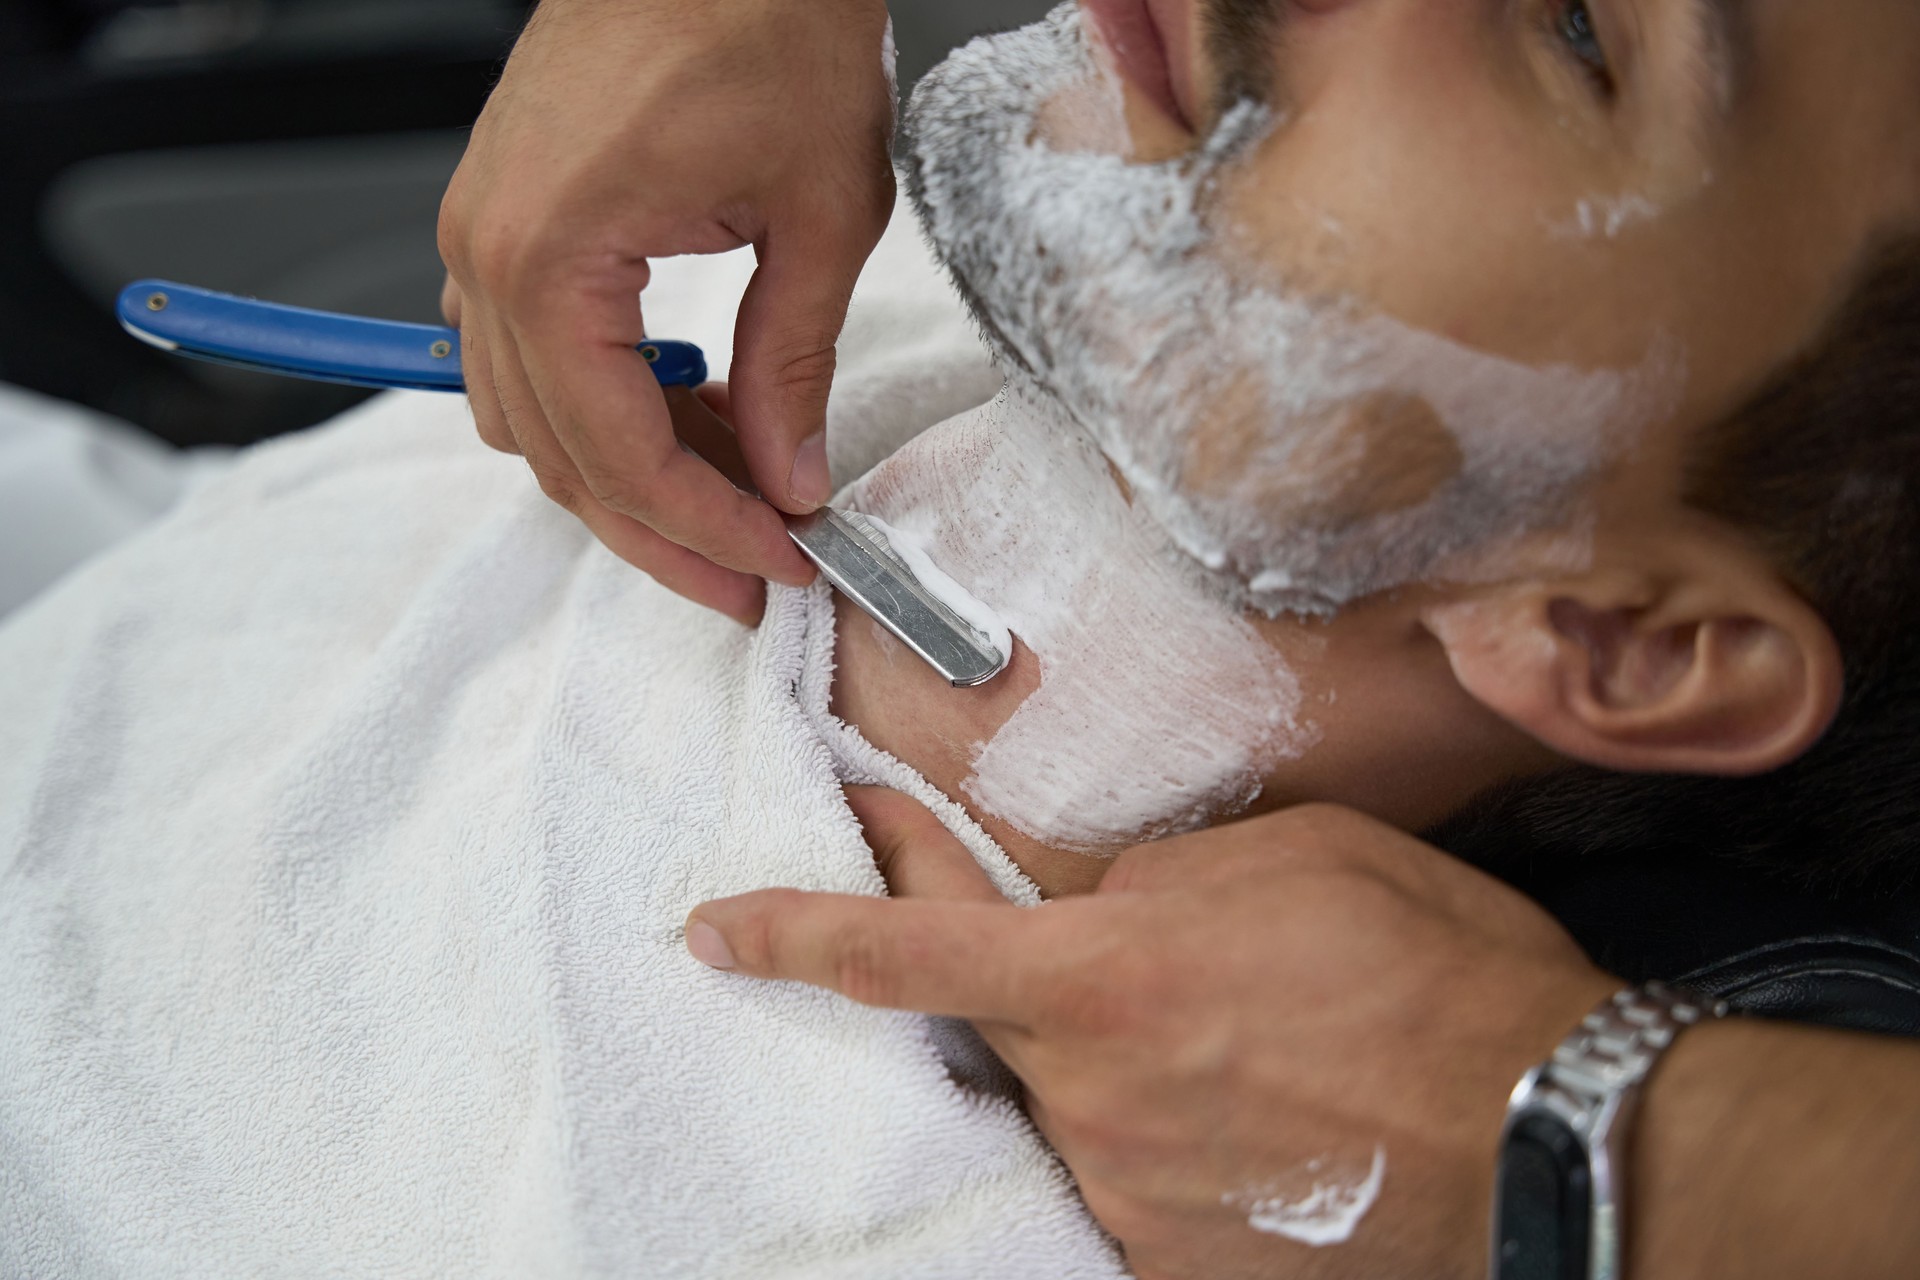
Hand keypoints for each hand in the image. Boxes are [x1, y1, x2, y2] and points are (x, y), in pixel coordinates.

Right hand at [438, 0, 897, 623]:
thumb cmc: (761, 15)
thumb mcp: (820, 213)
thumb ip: (792, 364)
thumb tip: (790, 476)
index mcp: (549, 255)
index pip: (621, 455)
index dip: (709, 531)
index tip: (784, 565)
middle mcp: (489, 252)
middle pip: (562, 459)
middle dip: (667, 531)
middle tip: (757, 575)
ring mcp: (485, 230)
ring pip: (535, 418)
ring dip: (632, 474)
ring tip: (738, 494)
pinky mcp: (509, 213)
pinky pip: (528, 355)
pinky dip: (602, 406)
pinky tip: (686, 414)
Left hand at [686, 793, 1617, 1278]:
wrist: (1548, 1135)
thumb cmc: (1433, 972)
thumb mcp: (1295, 858)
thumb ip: (1159, 874)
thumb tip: (1098, 898)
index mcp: (1105, 973)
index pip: (902, 949)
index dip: (795, 931)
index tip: (716, 929)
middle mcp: (1093, 1091)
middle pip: (997, 1022)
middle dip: (1039, 979)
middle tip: (1135, 967)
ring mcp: (1131, 1189)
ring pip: (1076, 1100)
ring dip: (1133, 1060)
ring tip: (1256, 1046)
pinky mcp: (1179, 1261)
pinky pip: (1136, 1178)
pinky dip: (1173, 1136)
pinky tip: (1259, 1117)